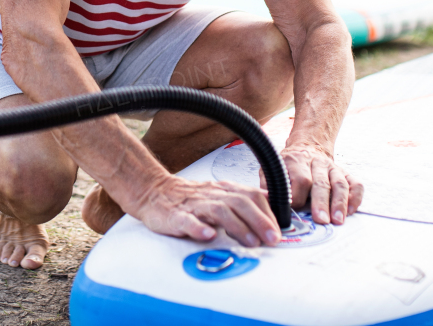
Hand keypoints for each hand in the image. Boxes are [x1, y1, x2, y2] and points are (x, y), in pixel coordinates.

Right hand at [130, 174, 281, 247]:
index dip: (268, 213)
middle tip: (272, 239)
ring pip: (219, 211)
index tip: (278, 231)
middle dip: (260, 221)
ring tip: (250, 241)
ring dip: (238, 226)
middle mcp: (212, 195)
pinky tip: (208, 235)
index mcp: (224, 191)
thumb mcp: (219, 196)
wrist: (153, 192)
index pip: (252, 196)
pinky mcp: (175, 216)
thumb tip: (272, 211)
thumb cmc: (189, 199)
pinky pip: (187, 220)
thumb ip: (243, 202)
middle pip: (240, 202)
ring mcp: (194, 205)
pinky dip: (198, 227)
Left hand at [277, 144, 362, 224]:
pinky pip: (355, 184)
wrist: (307, 147)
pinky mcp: (345, 173)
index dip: (297, 197)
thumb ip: (269, 184)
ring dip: (339, 203)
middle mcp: (316, 163)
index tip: (294, 211)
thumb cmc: (288, 165)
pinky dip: (355, 197)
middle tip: (321, 220)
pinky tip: (351, 210)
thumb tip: (268, 203)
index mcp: (296, 161)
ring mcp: (332, 168)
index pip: (300, 180)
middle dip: (320, 202)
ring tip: (338, 220)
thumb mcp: (273, 169)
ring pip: (339, 184)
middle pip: (320, 183)